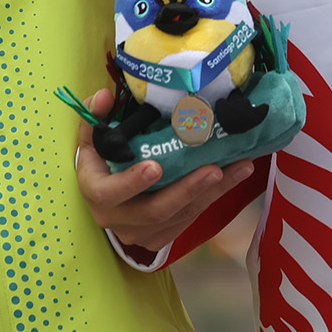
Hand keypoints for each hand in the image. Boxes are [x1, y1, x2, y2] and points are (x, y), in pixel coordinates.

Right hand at [73, 87, 257, 251]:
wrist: (105, 200)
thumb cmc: (100, 163)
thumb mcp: (92, 139)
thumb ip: (96, 117)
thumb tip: (106, 95)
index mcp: (96, 192)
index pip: (109, 193)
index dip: (132, 182)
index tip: (155, 166)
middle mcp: (116, 218)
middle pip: (154, 211)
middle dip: (187, 190)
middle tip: (214, 169)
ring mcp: (141, 232)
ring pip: (180, 216)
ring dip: (211, 192)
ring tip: (238, 168)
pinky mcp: (161, 237)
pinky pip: (190, 219)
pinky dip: (213, 197)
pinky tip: (234, 177)